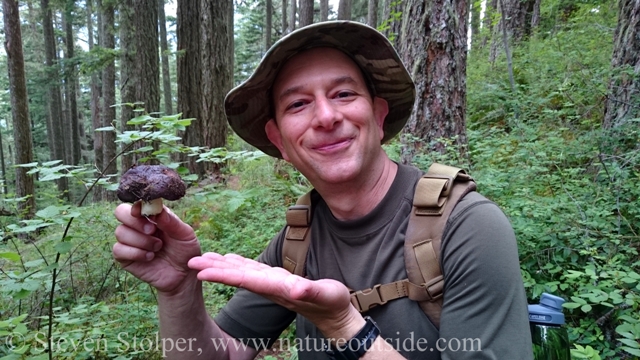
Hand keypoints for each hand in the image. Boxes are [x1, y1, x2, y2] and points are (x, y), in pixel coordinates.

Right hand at [113, 202, 201, 293]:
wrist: (183, 275)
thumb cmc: (185, 251)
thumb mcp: (185, 234)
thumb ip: (172, 221)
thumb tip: (157, 210)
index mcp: (152, 216)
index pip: (136, 203)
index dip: (137, 205)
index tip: (143, 212)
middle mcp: (138, 225)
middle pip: (120, 212)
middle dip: (135, 221)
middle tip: (152, 230)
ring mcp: (130, 241)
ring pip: (120, 232)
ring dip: (141, 240)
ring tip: (158, 247)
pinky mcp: (125, 257)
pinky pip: (118, 249)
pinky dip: (135, 253)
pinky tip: (150, 257)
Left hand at [188, 253, 365, 339]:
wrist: (336, 315)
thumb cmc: (332, 303)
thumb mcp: (325, 294)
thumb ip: (309, 291)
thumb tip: (295, 290)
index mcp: (276, 288)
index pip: (244, 280)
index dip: (222, 275)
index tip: (201, 272)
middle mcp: (269, 286)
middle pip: (236, 276)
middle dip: (213, 269)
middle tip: (190, 261)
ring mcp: (272, 284)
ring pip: (242, 272)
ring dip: (221, 265)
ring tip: (203, 258)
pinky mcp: (277, 280)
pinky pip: (253, 270)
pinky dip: (239, 263)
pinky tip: (229, 259)